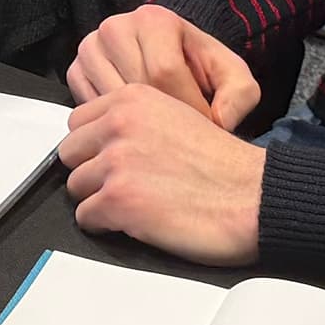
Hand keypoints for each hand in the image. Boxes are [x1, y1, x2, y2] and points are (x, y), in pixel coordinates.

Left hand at [63, 87, 265, 265]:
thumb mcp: (177, 116)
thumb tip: (102, 142)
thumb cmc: (225, 165)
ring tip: (135, 205)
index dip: (95, 146)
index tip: (115, 160)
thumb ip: (135, 122)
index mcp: (133, 99)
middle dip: (92, 172)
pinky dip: (106, 225)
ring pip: (76, 188)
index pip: (78, 123)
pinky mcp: (118, 200)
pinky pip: (86, 217)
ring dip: (100, 201)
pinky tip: (136, 222)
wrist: (255, 196)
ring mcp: (116, 163)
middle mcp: (119, 124)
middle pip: (69, 154)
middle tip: (123, 186)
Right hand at [66, 3, 261, 127]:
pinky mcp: (75, 69)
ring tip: (160, 130)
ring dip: (137, 123)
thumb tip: (219, 121)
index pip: (164, 72)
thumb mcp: (232, 75)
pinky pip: (89, 106)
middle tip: (183, 133)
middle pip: (136, 88)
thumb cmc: (200, 66)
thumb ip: (239, 96)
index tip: (204, 124)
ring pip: (110, 101)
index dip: (187, 106)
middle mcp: (116, 27)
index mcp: (154, 19)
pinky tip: (135, 124)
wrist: (173, 51)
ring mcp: (90, 47)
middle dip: (164, 118)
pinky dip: (112, 122)